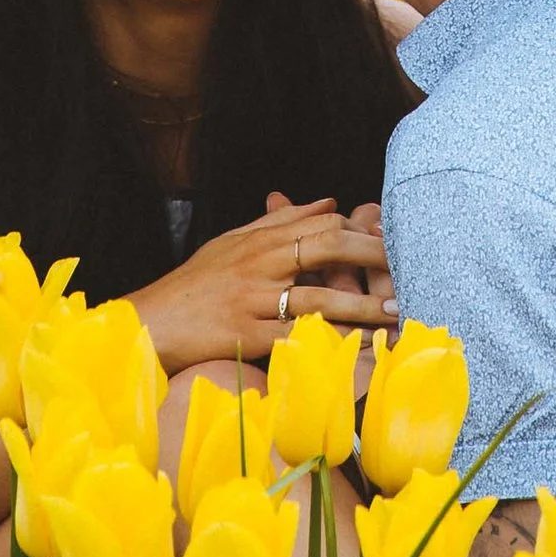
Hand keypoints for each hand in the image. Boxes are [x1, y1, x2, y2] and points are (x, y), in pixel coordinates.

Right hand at [134, 196, 396, 371]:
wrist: (150, 322)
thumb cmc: (194, 284)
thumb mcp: (233, 241)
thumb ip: (281, 221)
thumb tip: (330, 202)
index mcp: (259, 241)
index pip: (320, 225)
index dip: (359, 231)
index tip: (391, 241)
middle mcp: (259, 265)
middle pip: (325, 250)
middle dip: (369, 259)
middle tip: (405, 270)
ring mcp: (253, 301)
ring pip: (317, 298)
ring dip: (361, 307)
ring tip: (395, 315)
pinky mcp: (245, 337)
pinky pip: (294, 341)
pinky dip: (327, 347)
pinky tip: (355, 354)